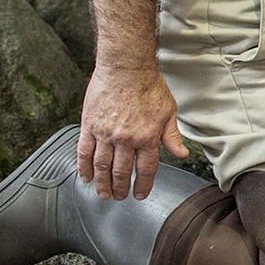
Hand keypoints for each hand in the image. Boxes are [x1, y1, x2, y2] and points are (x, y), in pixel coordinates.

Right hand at [77, 66, 186, 200]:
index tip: (140, 194)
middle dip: (121, 188)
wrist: (126, 67)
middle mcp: (126, 138)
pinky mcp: (89, 126)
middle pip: (122, 171)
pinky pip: (84, 151)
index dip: (143, 185)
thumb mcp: (169, 111)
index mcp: (148, 136)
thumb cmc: (149, 86)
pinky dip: (83, 167)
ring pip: (101, 166)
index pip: (146, 168)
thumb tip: (181, 154)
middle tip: (119, 197)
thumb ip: (172, 136)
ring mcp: (105, 133)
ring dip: (102, 183)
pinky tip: (85, 176)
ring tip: (103, 193)